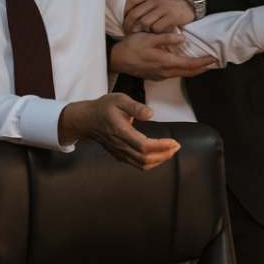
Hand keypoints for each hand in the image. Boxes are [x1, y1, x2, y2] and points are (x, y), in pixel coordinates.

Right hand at [58, 93, 180, 169]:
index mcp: (120, 131)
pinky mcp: (119, 155)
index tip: (174, 142)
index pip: (144, 145)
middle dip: (164, 155)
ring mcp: (119, 152)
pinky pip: (137, 164)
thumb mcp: (118, 99)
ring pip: (142, 164)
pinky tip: (158, 156)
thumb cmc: (103, 108)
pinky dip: (150, 163)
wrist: (86, 120)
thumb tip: (150, 114)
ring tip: (170, 152)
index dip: (161, 146)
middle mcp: (120, 145)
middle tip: (176, 146)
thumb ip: (135, 106)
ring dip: (159, 160)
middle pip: (145, 158)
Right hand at [110, 32, 218, 80]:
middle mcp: (165, 72)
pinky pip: (174, 75)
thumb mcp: (149, 38)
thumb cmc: (131, 47)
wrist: (116, 59)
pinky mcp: (155, 76)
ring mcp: (160, 76)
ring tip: (202, 64)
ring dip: (194, 70)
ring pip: (182, 75)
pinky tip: (185, 65)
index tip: (213, 59)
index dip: (203, 62)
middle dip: (202, 68)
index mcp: (166, 62)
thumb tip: (182, 39)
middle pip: (189, 73)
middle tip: (213, 62)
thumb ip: (167, 38)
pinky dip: (184, 70)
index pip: (190, 64)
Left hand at [123, 0, 195, 32]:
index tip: (124, 20)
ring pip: (144, 23)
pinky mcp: (171, 17)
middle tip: (128, 32)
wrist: (192, 2)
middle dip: (129, 26)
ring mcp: (163, 8)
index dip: (124, 13)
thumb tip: (128, 11)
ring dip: (140, 31)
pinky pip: (156, 28)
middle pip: (135, 15)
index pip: (130, 1)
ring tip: (140, 34)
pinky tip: (154, 33)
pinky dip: (153, 32)